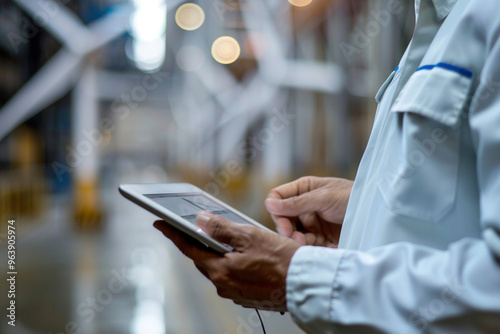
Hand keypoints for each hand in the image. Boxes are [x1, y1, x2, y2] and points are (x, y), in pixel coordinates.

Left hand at [153, 211, 300, 311]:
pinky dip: (233, 263)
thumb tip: (199, 221)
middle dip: (200, 242)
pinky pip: (233, 276)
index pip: (189, 248)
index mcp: (219, 270)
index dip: (173, 234)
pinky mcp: (247, 295)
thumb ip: (221, 228)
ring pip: (219, 267)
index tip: (160, 223)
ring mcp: (236, 292)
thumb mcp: (249, 236)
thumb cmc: (281, 259)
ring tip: (228, 238)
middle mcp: (224, 285)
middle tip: (198, 226)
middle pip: (204, 258)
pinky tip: (246, 255)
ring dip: (219, 253)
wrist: (305, 284)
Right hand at [265, 176, 352, 247]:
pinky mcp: (321, 238)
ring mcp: (313, 222)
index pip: (278, 198)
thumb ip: (297, 203)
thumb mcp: (324, 197)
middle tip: (295, 238)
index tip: (283, 224)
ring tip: (304, 245)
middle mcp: (305, 205)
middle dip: (286, 229)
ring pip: (293, 234)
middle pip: (283, 218)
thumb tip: (269, 204)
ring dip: (296, 240)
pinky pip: (307, 244)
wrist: (377, 215)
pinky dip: (307, 248)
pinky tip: (312, 250)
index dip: (276, 210)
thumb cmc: (353, 197)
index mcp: (304, 189)